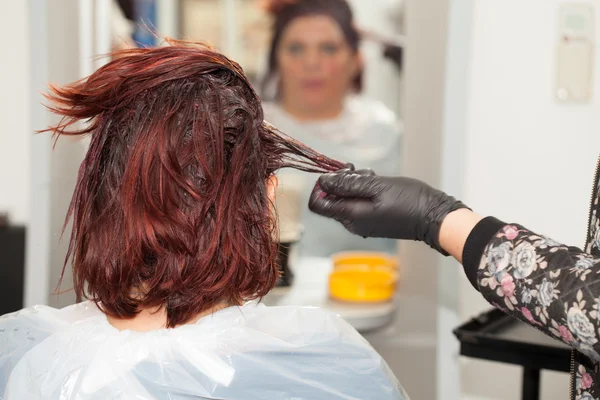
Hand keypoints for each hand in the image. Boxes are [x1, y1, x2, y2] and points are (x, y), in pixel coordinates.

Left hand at [309, 172, 468, 254]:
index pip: (317, 204)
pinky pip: (358, 202)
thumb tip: (323, 181)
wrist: (434, 217)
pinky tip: (377, 183)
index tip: (336, 173)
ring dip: (354, 183)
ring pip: (346, 198)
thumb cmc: (409, 201)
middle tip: (359, 171)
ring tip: (372, 176)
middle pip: (331, 199)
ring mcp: (363, 222)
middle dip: (341, 181)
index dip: (321, 186)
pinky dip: (363, 190)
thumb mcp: (376, 186)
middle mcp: (353, 223)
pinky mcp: (372, 219)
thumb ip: (347, 184)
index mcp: (350, 216)